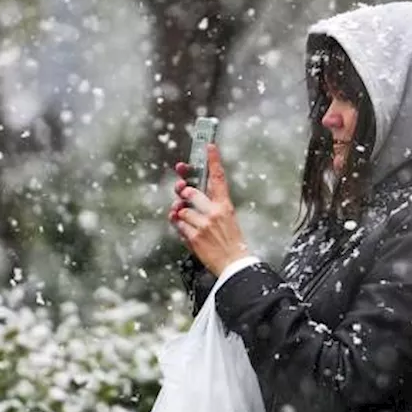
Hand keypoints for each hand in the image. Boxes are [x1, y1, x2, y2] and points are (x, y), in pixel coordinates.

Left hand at [167, 144, 250, 275]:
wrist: (234, 265)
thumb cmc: (231, 242)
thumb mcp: (228, 219)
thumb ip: (210, 206)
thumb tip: (183, 199)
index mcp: (226, 206)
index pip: (219, 178)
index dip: (213, 160)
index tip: (209, 145)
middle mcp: (214, 213)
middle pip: (190, 191)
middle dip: (183, 192)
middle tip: (182, 192)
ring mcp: (203, 225)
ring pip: (181, 209)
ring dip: (181, 214)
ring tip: (191, 222)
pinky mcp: (194, 237)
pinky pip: (177, 224)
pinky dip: (178, 226)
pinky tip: (187, 230)